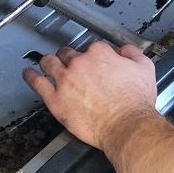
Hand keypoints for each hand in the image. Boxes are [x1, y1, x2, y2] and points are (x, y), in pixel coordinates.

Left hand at [23, 42, 157, 149]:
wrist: (126, 125)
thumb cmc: (135, 103)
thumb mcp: (144, 68)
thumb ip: (132, 53)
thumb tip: (124, 50)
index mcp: (100, 53)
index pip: (90, 47)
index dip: (91, 55)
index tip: (92, 61)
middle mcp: (80, 63)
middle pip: (68, 53)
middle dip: (69, 58)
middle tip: (71, 65)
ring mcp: (65, 80)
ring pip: (49, 63)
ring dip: (48, 62)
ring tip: (47, 64)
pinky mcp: (55, 99)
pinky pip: (37, 82)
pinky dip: (31, 76)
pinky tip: (29, 75)